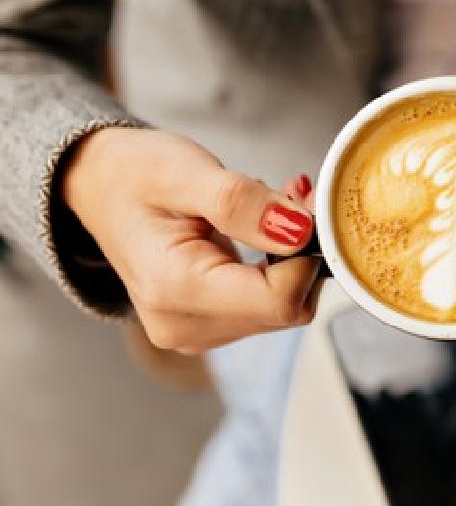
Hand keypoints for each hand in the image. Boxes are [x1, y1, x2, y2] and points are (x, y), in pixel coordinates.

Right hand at [61, 127, 320, 353]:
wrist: (98, 186)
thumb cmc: (132, 174)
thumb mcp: (187, 172)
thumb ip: (243, 204)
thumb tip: (299, 233)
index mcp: (174, 289)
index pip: (280, 301)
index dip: (307, 255)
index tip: (306, 207)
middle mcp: (184, 326)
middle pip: (286, 309)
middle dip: (301, 253)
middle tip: (292, 197)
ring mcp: (195, 333)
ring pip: (283, 309)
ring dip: (290, 258)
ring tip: (270, 208)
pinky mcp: (208, 326)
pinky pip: (266, 306)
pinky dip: (276, 268)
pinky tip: (263, 232)